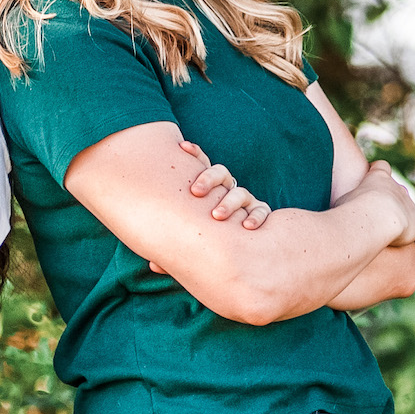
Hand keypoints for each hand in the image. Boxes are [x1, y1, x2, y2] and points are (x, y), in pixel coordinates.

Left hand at [147, 142, 272, 275]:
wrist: (239, 251)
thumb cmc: (208, 240)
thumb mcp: (190, 239)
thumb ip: (175, 247)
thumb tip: (154, 266)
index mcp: (208, 190)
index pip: (202, 165)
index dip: (194, 153)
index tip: (183, 147)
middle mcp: (226, 191)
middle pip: (220, 173)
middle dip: (208, 179)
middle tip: (195, 192)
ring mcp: (244, 202)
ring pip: (239, 192)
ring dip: (228, 202)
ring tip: (217, 216)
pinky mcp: (259, 213)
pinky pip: (261, 210)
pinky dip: (255, 216)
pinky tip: (247, 227)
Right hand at [340, 160, 414, 248]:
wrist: (374, 219)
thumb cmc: (350, 209)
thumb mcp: (339, 199)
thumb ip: (344, 201)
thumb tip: (330, 207)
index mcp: (378, 177)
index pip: (381, 167)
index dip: (377, 171)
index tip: (372, 176)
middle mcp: (398, 189)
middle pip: (398, 190)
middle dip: (390, 200)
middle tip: (377, 214)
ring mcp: (409, 207)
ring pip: (409, 210)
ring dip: (402, 219)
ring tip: (392, 232)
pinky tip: (412, 245)